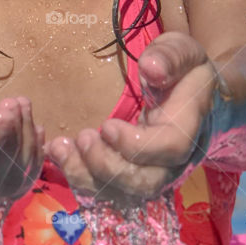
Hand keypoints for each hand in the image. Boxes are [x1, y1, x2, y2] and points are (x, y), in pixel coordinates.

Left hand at [45, 32, 218, 204]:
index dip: (137, 144)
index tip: (108, 126)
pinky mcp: (129, 179)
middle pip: (144, 182)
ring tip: (59, 147)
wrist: (188, 98)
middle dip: (106, 166)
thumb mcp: (183, 50)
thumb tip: (151, 69)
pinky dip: (77, 176)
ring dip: (84, 175)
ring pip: (120, 194)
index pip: (171, 147)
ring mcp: (150, 173)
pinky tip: (57, 152)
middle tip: (82, 138)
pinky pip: (104, 191)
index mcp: (187, 125)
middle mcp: (172, 159)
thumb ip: (171, 56)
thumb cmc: (182, 71)